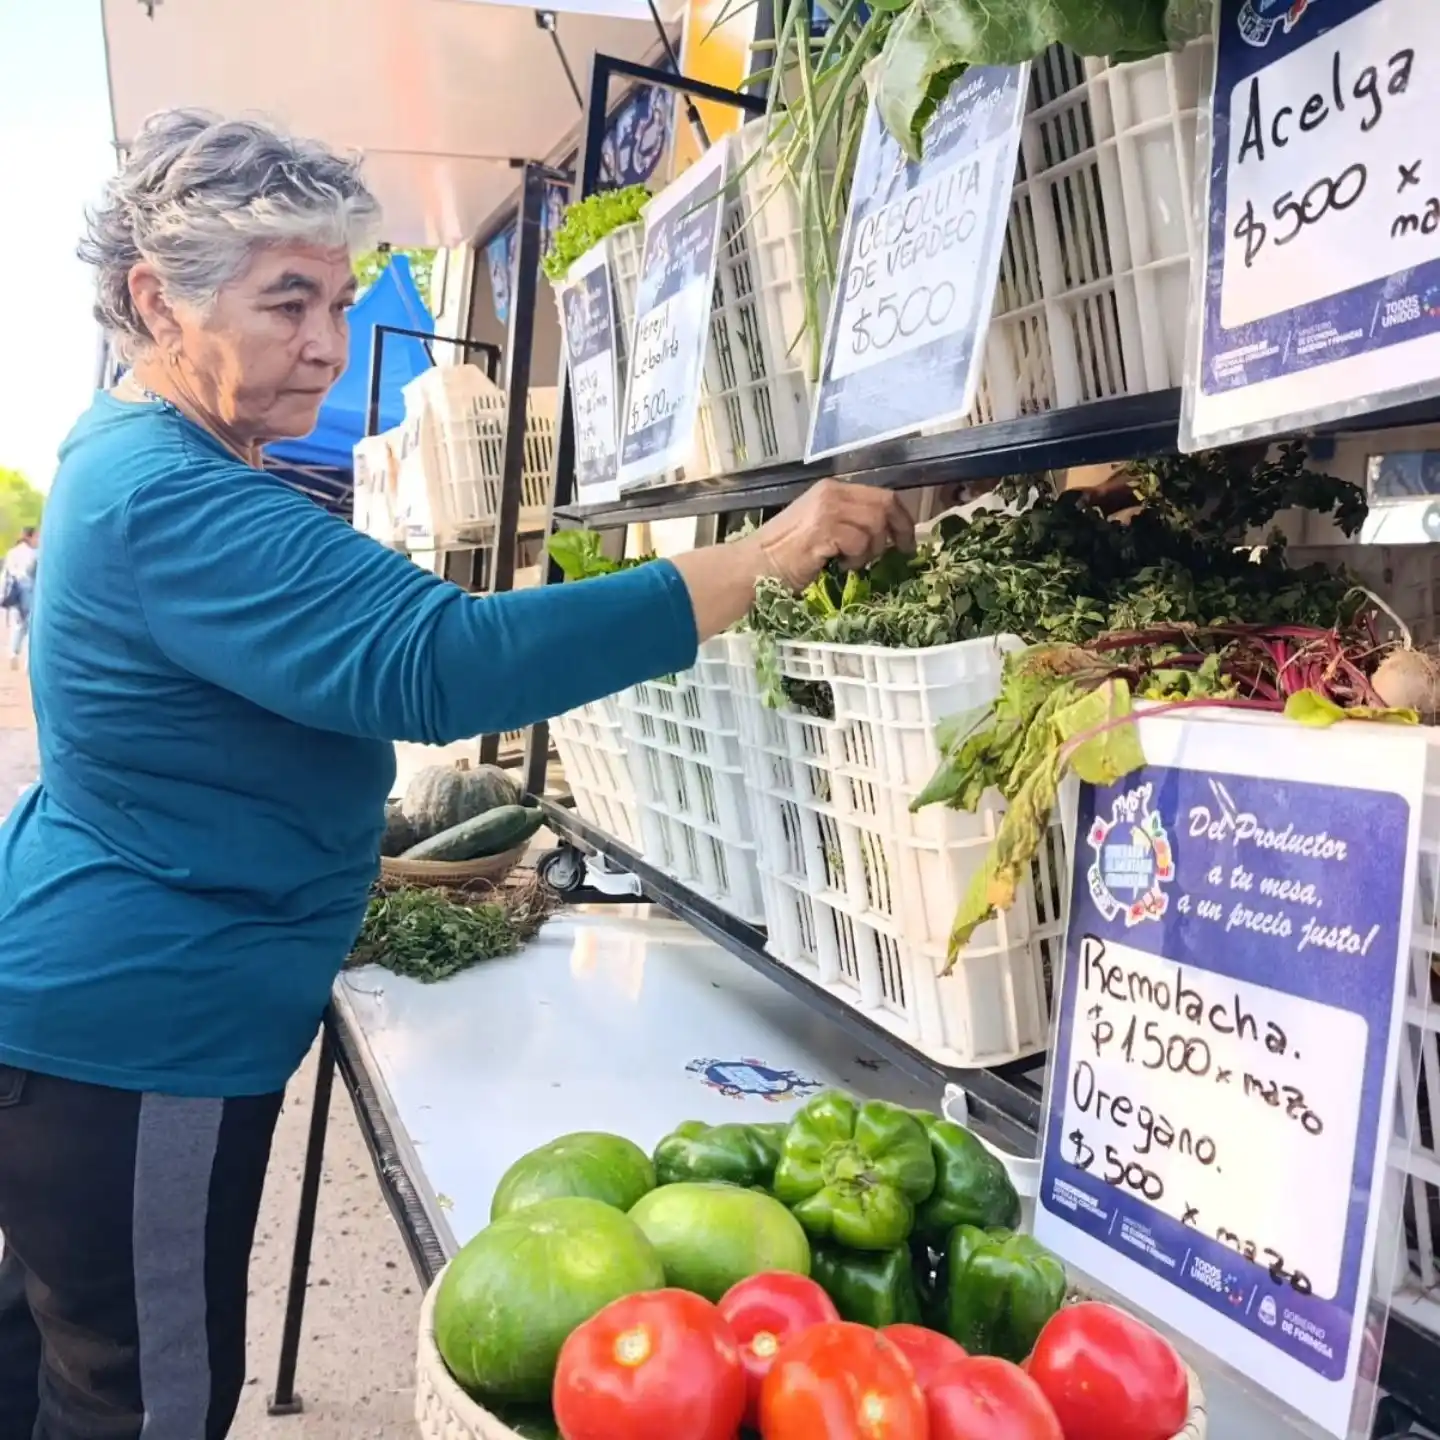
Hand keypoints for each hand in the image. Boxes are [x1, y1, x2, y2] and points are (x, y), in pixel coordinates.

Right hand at [757, 480, 915, 590]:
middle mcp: (831, 493)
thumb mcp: (820, 527)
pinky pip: (859, 542)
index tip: (907, 539)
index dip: (902, 517)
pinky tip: (839, 566)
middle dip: (898, 531)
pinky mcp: (824, 529)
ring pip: (875, 524)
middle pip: (885, 504)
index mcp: (832, 489)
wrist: (753, 566)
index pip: (882, 495)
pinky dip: (856, 559)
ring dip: (871, 549)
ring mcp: (827, 510)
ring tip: (852, 562)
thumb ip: (848, 522)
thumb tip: (885, 534)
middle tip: (899, 552)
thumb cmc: (783, 555)